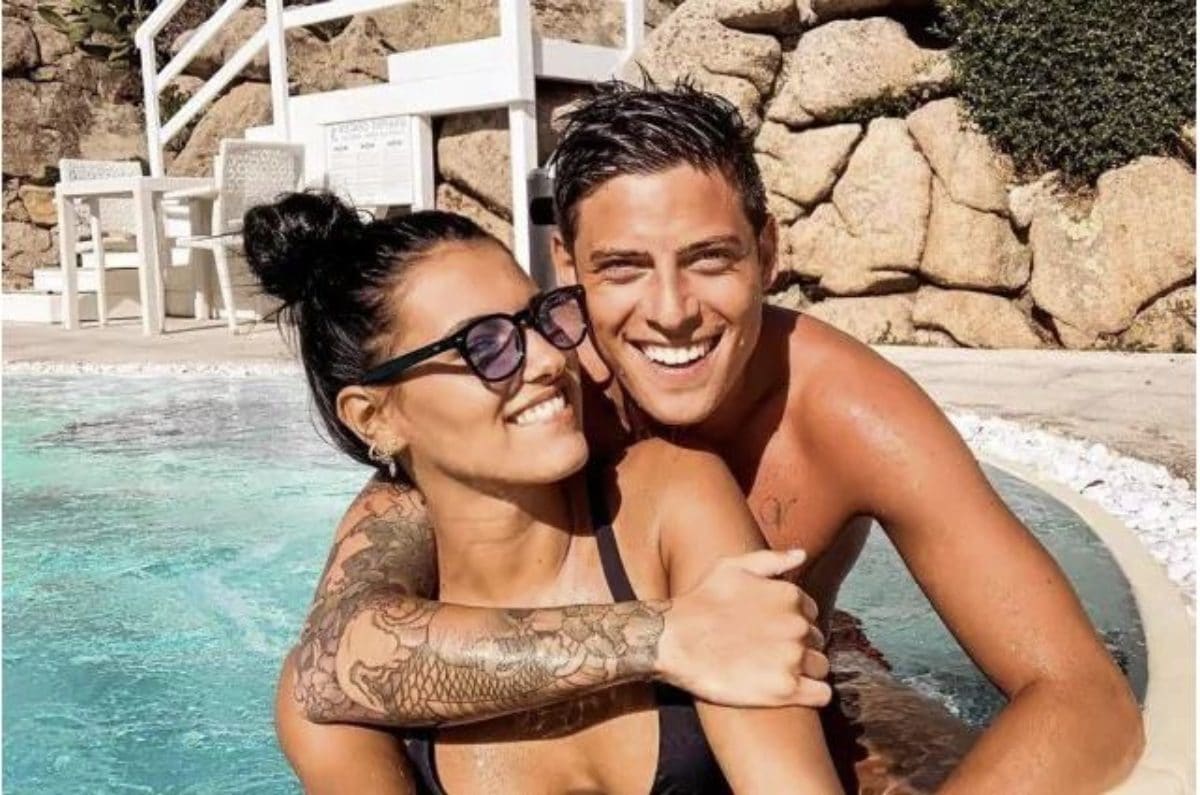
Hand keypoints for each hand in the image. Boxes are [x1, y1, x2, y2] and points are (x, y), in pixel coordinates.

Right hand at [655, 549, 830, 707]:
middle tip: (770, 654)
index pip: (811, 614)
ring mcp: (794, 658)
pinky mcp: (786, 689)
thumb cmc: (700, 602)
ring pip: (821, 667)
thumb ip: (771, 559)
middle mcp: (798, 626)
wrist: (675, 641)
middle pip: (816, 641)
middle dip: (799, 647)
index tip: (772, 633)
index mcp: (790, 596)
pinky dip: (813, 693)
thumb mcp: (731, 567)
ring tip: (776, 673)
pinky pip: (822, 694)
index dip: (793, 624)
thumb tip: (802, 554)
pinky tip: (792, 691)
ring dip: (806, 671)